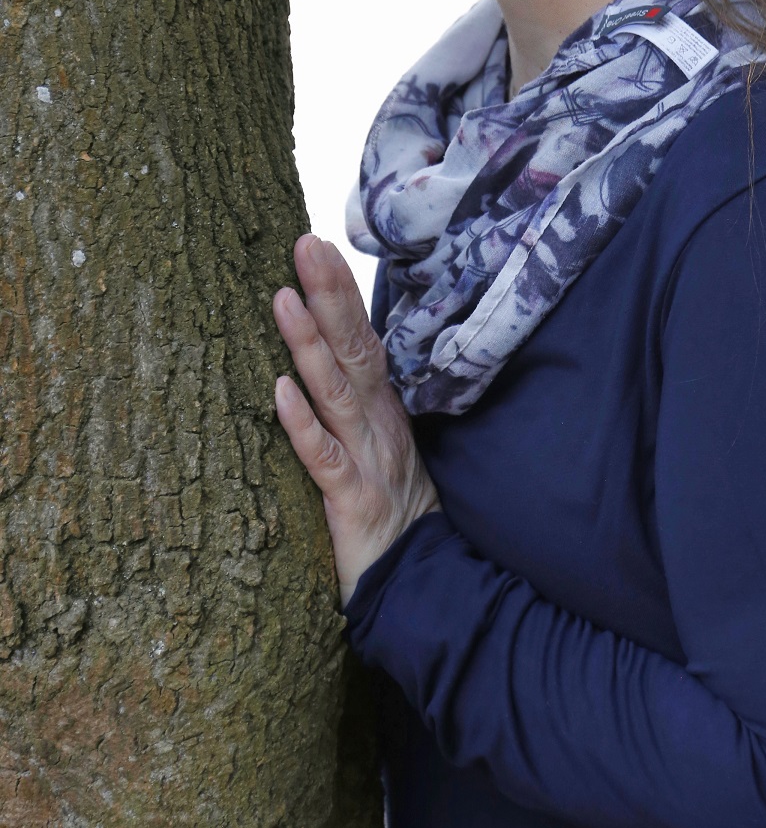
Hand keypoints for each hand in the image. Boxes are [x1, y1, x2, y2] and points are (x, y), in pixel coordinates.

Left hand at [273, 233, 439, 606]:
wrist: (425, 585)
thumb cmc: (396, 514)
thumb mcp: (383, 447)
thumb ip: (361, 402)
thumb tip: (334, 352)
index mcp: (383, 408)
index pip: (362, 338)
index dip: (342, 292)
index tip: (318, 243)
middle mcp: (378, 423)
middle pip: (354, 349)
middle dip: (330, 294)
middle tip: (305, 242)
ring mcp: (368, 459)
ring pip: (336, 393)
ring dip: (309, 344)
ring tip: (282, 297)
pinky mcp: (352, 502)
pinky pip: (324, 459)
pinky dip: (302, 425)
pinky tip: (279, 391)